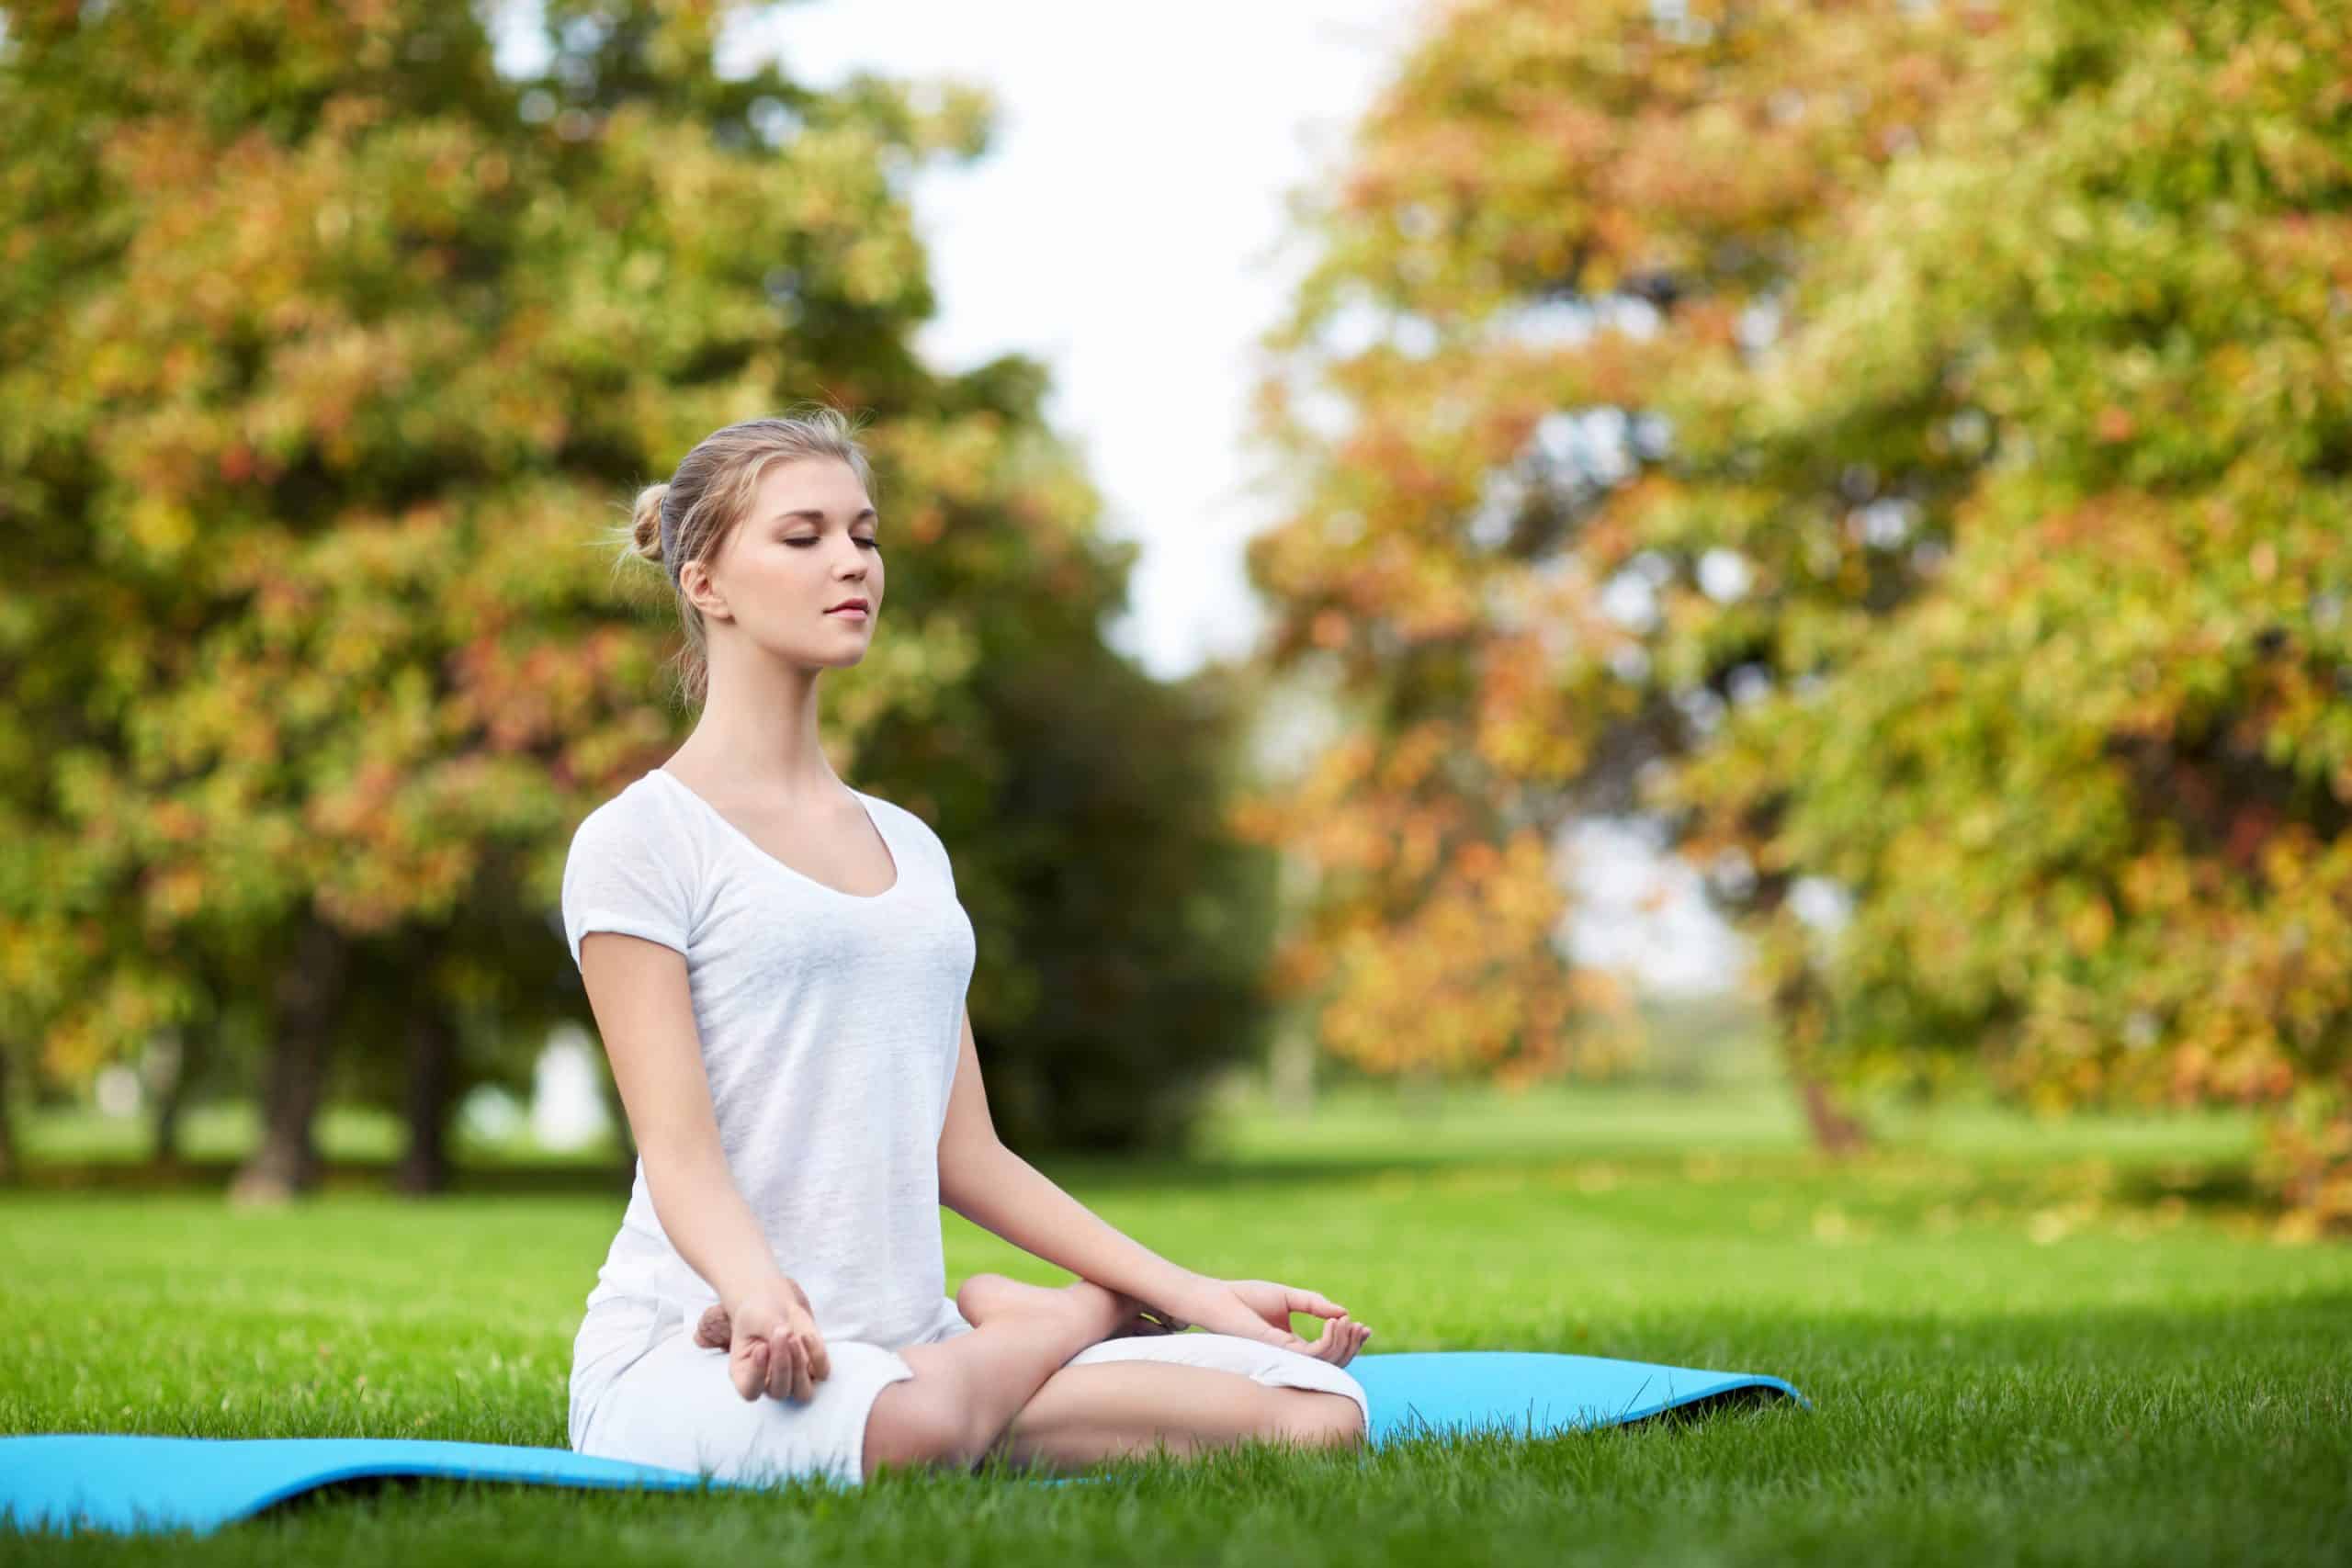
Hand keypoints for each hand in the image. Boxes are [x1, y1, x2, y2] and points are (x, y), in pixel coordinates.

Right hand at [692, 1276, 831, 1402]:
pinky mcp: (813, 1368)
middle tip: (780, 1334)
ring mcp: (793, 1379)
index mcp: (745, 1375)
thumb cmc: (759, 1314)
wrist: (777, 1304)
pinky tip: (806, 1335)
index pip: (751, 1391)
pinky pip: (821, 1372)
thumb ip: (769, 1329)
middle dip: (781, 1364)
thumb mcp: (756, 1318)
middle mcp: (769, 1383)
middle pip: (779, 1391)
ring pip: (802, 1392)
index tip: (761, 1348)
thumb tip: (787, 1336)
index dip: (757, 1375)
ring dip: (800, 1367)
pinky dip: (817, 1355)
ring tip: (794, 1338)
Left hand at [1155, 1277, 1370, 1366]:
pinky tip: (1333, 1322)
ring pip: (1327, 1363)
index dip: (1350, 1343)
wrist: (1218, 1298)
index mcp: (1293, 1346)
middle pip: (1333, 1363)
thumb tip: (1344, 1312)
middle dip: (1352, 1346)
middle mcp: (1291, 1357)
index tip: (1365, 1326)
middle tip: (1361, 1326)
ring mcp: (1285, 1357)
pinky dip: (1329, 1341)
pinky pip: (1313, 1355)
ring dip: (1343, 1343)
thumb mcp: (1288, 1297)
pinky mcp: (1278, 1352)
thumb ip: (1315, 1304)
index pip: (1328, 1354)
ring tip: (1346, 1321)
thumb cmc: (1247, 1297)